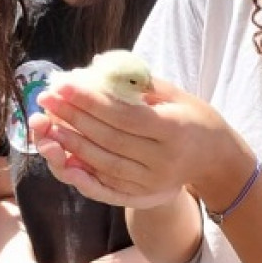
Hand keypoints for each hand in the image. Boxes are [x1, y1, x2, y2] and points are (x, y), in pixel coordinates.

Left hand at [31, 76, 242, 207]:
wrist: (215, 159)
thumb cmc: (193, 117)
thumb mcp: (175, 94)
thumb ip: (138, 82)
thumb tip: (96, 66)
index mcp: (173, 129)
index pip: (123, 115)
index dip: (90, 100)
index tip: (62, 85)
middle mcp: (163, 159)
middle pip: (108, 139)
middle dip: (73, 117)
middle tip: (46, 98)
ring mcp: (153, 182)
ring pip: (103, 163)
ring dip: (70, 143)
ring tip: (46, 123)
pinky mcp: (144, 196)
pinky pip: (106, 186)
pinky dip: (81, 173)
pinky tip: (60, 158)